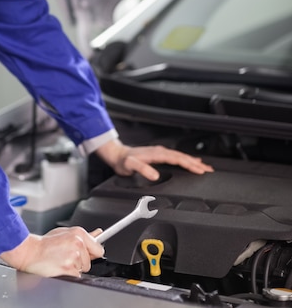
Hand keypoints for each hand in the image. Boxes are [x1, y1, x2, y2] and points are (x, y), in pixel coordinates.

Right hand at [0, 226, 103, 277]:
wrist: (30, 251)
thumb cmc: (45, 243)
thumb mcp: (64, 233)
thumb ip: (82, 235)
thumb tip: (98, 233)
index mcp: (79, 233)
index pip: (99, 248)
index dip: (92, 253)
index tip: (89, 254)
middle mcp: (78, 243)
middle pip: (90, 261)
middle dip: (81, 262)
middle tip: (67, 256)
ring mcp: (74, 256)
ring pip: (82, 269)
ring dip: (74, 268)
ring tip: (61, 260)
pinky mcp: (68, 268)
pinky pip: (76, 276)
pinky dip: (69, 274)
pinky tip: (59, 267)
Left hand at [96, 139, 213, 180]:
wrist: (117, 155)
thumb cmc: (123, 161)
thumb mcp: (131, 165)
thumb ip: (142, 169)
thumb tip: (155, 175)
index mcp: (156, 154)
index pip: (177, 159)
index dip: (189, 164)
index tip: (199, 170)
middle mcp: (160, 151)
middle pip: (182, 156)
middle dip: (196, 163)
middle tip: (209, 170)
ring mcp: (160, 152)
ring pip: (180, 156)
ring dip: (193, 161)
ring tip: (204, 167)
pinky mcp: (159, 155)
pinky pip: (176, 156)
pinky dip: (185, 159)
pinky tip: (190, 161)